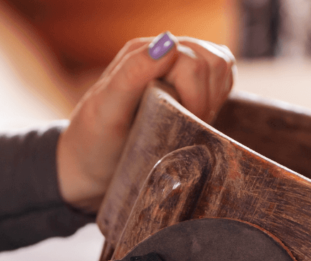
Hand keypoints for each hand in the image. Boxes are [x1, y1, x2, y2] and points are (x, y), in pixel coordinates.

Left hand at [57, 33, 235, 211]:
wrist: (88, 167)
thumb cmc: (94, 142)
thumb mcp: (106, 111)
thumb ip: (132, 74)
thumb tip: (168, 43)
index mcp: (142, 54)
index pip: (194, 63)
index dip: (196, 98)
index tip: (180, 126)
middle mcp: (160, 54)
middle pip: (213, 63)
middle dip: (205, 101)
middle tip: (183, 128)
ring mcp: (176, 67)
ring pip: (222, 67)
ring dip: (214, 99)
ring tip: (190, 124)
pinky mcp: (188, 84)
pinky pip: (222, 78)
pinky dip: (219, 98)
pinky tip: (198, 118)